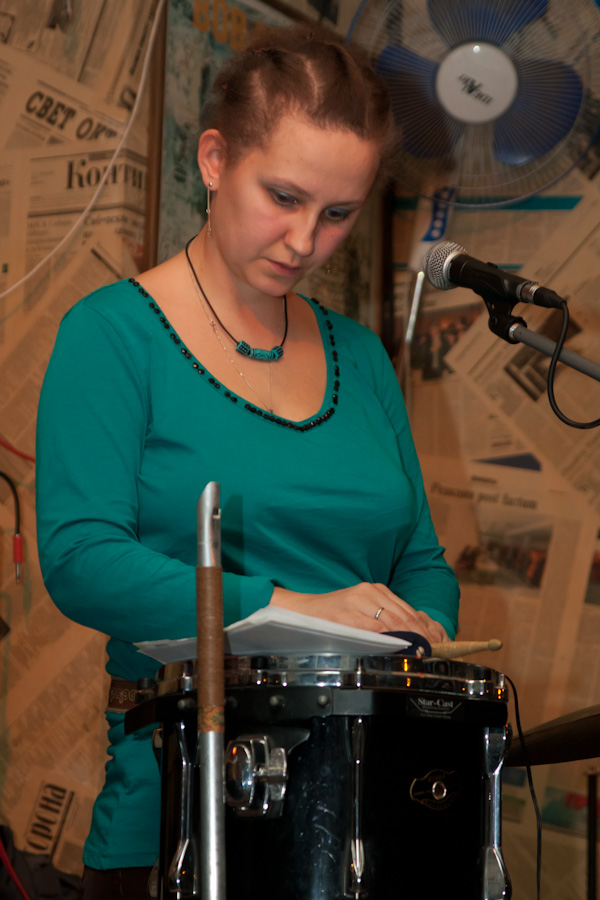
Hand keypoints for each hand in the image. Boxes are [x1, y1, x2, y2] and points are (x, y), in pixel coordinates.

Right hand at [270, 583, 448, 644]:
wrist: (301, 611)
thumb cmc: (332, 616)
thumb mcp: (361, 612)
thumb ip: (382, 619)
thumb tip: (410, 638)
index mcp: (375, 590)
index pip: (408, 610)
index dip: (426, 628)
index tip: (439, 642)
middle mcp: (370, 591)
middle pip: (405, 615)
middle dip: (424, 635)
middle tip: (437, 651)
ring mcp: (360, 601)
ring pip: (395, 621)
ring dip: (413, 638)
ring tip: (425, 652)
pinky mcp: (350, 613)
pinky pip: (376, 627)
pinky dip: (392, 638)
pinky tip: (402, 648)